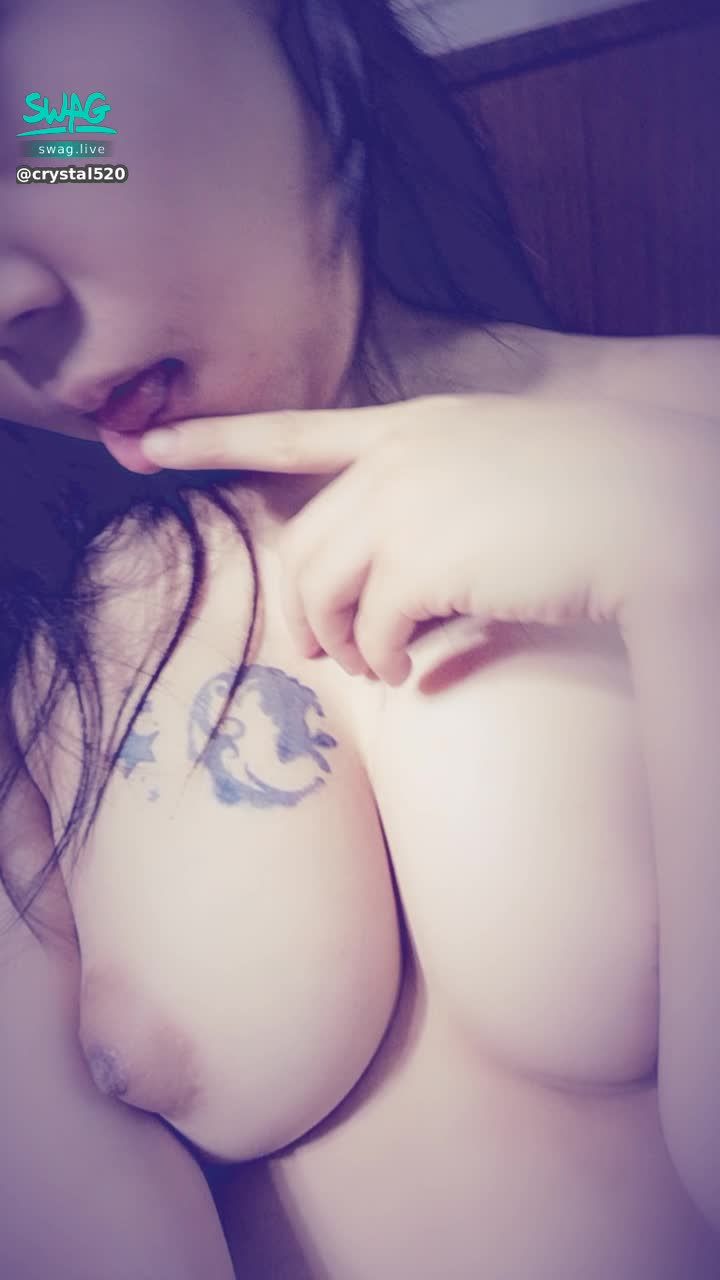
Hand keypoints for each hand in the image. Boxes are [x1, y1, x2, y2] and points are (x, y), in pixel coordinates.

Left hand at [141, 394, 717, 683]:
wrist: (656, 505)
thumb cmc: (595, 493)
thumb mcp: (501, 470)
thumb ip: (435, 500)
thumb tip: (396, 577)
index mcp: (414, 427)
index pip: (293, 428)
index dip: (213, 438)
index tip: (144, 445)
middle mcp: (398, 457)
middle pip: (301, 543)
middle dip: (297, 608)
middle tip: (322, 654)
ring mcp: (406, 502)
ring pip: (322, 588)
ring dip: (338, 641)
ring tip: (372, 668)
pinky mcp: (423, 558)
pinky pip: (372, 626)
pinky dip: (382, 661)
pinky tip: (408, 673)